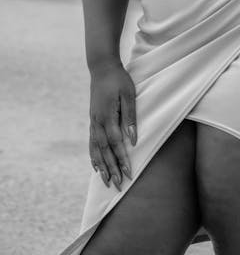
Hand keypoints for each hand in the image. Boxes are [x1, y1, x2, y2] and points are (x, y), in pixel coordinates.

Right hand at [88, 64, 136, 190]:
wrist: (102, 68)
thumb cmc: (119, 80)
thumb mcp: (129, 95)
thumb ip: (130, 116)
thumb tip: (133, 139)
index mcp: (107, 116)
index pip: (116, 143)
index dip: (122, 159)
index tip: (129, 174)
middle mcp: (97, 122)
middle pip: (105, 150)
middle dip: (111, 169)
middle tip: (118, 186)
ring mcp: (93, 121)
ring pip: (96, 149)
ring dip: (101, 166)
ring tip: (105, 182)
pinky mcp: (92, 119)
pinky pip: (91, 142)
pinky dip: (93, 155)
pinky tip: (95, 165)